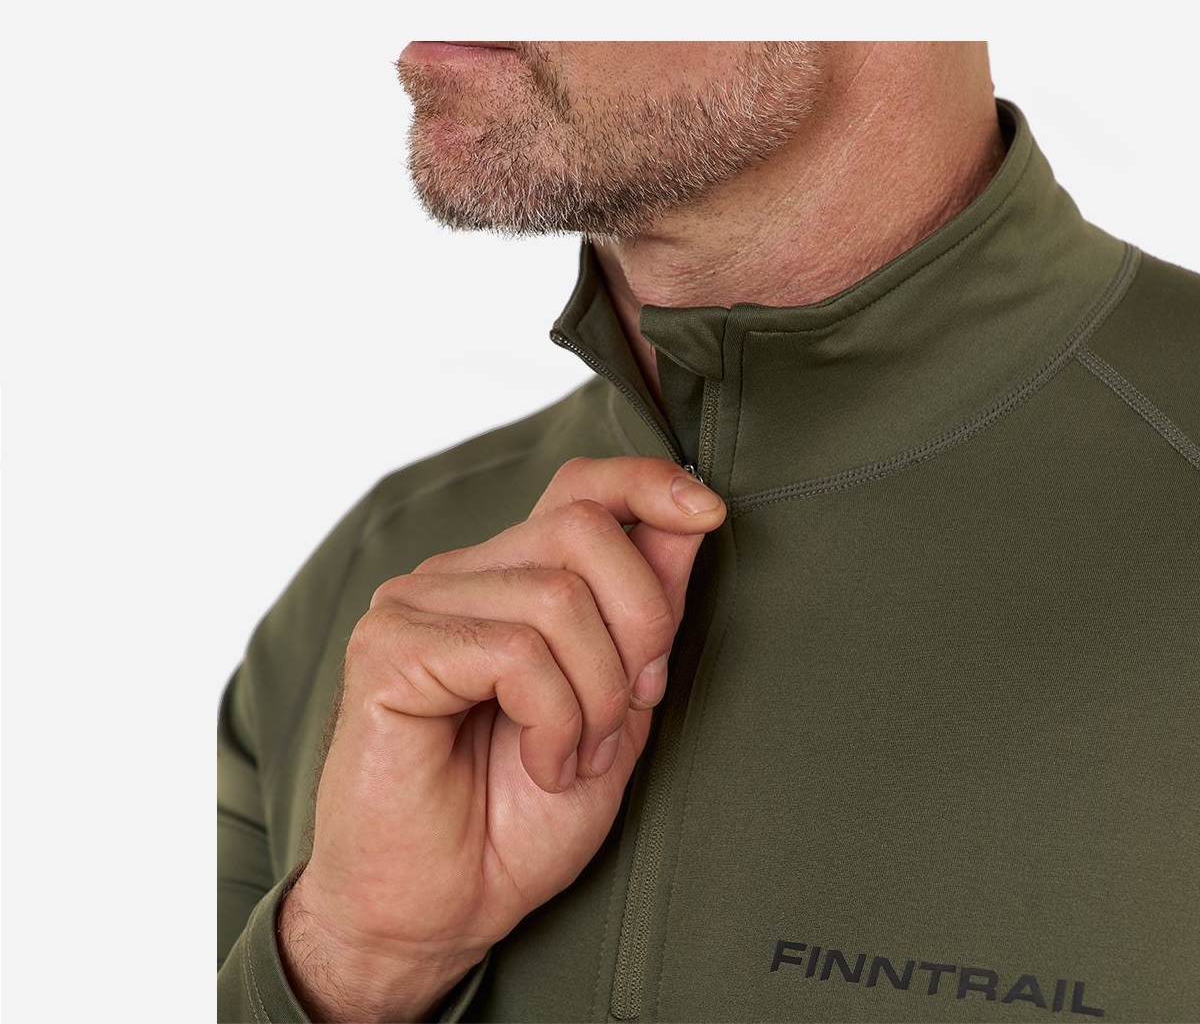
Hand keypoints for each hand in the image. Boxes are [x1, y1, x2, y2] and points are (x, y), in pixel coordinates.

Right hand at [277, 456, 725, 1020]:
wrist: (440, 911)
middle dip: (640, 623)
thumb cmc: (517, 817)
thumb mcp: (616, 707)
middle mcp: (457, 575)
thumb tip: (693, 514)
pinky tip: (541, 761)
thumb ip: (646, 611)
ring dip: (596, 695)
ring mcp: (415, 604)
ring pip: (557, 596)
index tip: (708, 511)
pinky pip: (515, 652)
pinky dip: (554, 719)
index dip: (647, 482)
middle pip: (582, 530)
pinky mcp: (388, 648)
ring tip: (574, 755)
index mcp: (506, 578)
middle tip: (629, 709)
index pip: (577, 487)